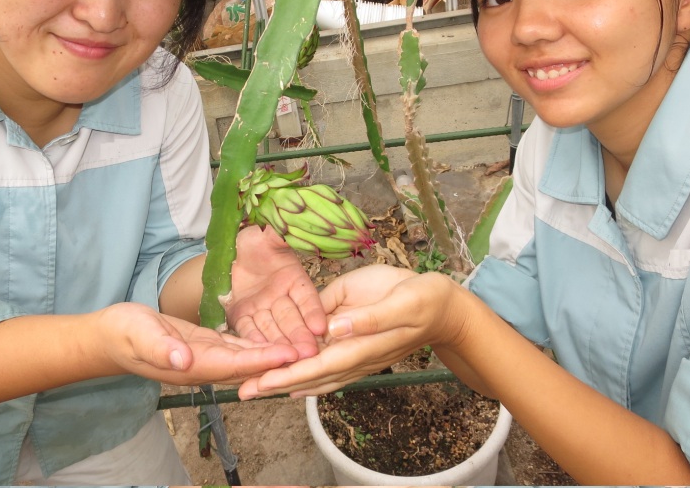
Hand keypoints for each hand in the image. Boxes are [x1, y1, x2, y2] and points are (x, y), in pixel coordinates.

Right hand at [95, 302, 299, 385]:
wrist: (109, 336)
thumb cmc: (122, 333)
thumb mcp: (138, 335)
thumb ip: (161, 348)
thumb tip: (183, 359)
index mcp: (191, 365)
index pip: (234, 365)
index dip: (261, 360)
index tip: (288, 355)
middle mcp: (204, 366)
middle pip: (248, 368)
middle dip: (278, 363)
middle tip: (311, 354)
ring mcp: (206, 357)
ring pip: (246, 360)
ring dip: (273, 356)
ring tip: (304, 348)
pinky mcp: (205, 345)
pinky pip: (237, 349)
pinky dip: (258, 346)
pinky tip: (278, 341)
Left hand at [225, 225, 327, 357]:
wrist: (227, 249)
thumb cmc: (254, 240)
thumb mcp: (269, 234)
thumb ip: (283, 234)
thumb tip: (297, 224)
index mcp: (293, 279)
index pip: (306, 297)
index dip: (313, 311)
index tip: (321, 327)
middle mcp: (281, 297)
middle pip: (292, 319)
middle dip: (300, 336)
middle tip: (309, 353)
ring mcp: (263, 309)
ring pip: (273, 330)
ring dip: (281, 344)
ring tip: (290, 360)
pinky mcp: (242, 316)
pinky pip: (248, 330)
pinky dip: (255, 342)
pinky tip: (261, 355)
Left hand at [237, 265, 458, 398]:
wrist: (447, 308)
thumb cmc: (424, 298)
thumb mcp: (402, 301)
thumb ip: (370, 318)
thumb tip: (335, 328)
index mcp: (362, 346)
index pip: (317, 366)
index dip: (287, 375)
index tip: (261, 381)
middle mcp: (357, 358)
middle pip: (310, 377)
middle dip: (276, 385)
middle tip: (242, 391)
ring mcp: (359, 357)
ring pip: (317, 377)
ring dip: (287, 384)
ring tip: (256, 388)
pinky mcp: (360, 349)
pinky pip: (329, 370)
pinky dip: (307, 378)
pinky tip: (293, 384)